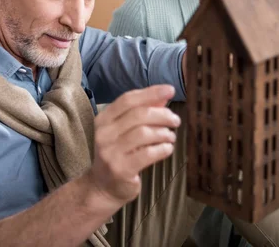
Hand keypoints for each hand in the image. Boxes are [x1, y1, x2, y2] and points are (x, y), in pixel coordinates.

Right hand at [86, 85, 180, 207]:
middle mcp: (104, 134)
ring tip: (171, 137)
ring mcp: (111, 152)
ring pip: (144, 133)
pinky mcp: (121, 169)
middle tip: (175, 120)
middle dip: (162, 115)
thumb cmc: (118, 154)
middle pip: (139, 115)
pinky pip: (148, 153)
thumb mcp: (125, 131)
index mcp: (103, 120)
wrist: (103, 187)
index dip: (150, 93)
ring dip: (164, 133)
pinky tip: (167, 149)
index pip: (128, 99)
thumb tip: (163, 96)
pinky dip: (162, 149)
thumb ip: (142, 112)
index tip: (170, 90)